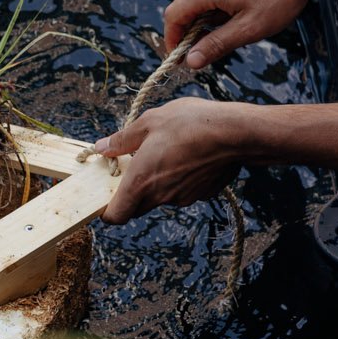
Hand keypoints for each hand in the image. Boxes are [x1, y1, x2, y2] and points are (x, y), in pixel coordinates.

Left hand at [94, 99, 245, 223]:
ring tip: (167, 153)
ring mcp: (182, 198)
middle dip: (132, 192)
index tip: (107, 195)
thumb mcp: (149, 122)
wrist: (236, 133)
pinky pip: (183, 191)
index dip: (108, 211)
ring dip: (158, 183)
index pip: (115, 216)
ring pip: (161, 198)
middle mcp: (160, 196)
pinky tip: (189, 156)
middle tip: (135, 166)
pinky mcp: (201, 194)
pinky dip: (180, 180)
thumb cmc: (190, 123)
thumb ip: (122, 139)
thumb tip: (101, 148)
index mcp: (140, 182)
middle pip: (137, 207)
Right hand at [163, 0, 322, 70]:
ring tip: (223, 33)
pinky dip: (211, 5)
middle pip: (182, 6)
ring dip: (201, 18)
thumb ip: (216, 45)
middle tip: (202, 51)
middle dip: (187, 31)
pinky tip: (232, 15)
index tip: (181, 59)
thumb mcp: (249, 28)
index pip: (173, 17)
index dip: (173, 40)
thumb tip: (191, 62)